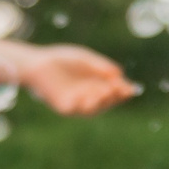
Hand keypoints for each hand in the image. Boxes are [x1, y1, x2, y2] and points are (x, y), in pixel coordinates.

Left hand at [15, 45, 136, 115]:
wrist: (37, 63)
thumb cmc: (61, 60)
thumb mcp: (85, 59)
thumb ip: (100, 66)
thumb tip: (119, 73)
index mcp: (95, 86)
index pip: (113, 91)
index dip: (122, 91)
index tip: (131, 88)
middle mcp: (87, 97)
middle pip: (106, 102)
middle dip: (115, 96)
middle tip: (120, 88)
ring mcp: (76, 104)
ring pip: (93, 108)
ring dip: (102, 101)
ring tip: (108, 91)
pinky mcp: (64, 107)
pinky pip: (77, 109)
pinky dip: (85, 103)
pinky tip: (90, 95)